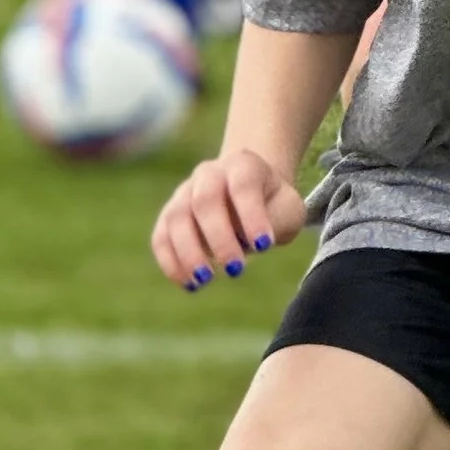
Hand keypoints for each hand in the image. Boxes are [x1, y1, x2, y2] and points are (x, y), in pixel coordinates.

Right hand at [153, 149, 309, 287]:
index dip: (251, 215)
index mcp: (242, 165)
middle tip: (236, 269)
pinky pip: (161, 237)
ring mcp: (185, 193)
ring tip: (205, 280)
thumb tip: (250, 244)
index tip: (264, 247)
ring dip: (188, 252)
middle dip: (218, 237)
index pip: (243, 185)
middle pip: (204, 200)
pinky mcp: (169, 216)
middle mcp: (209, 174)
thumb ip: (276, 220)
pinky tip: (189, 284)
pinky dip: (171, 262)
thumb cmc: (273, 204)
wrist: (250, 190)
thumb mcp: (288, 208)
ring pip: (176, 218)